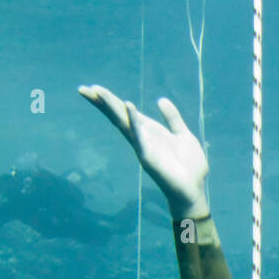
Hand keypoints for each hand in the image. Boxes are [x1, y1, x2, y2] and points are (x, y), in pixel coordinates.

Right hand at [77, 85, 209, 218]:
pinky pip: (140, 137)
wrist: (195, 190)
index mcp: (149, 131)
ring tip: (98, 92)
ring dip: (112, 107)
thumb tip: (160, 100)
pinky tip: (129, 107)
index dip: (110, 100)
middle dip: (102, 102)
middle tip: (83, 88)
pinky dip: (134, 122)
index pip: (125, 112)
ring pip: (124, 124)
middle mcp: (142, 138)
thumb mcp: (183, 135)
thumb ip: (172, 118)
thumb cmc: (189, 167)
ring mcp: (144, 148)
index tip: (94, 87)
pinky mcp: (149, 158)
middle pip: (118, 116)